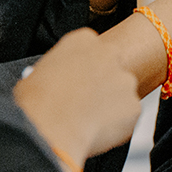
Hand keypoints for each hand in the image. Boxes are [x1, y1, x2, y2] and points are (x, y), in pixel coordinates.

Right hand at [13, 29, 142, 171]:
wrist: (50, 129)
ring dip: (110, 104)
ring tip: (88, 121)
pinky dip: (117, 125)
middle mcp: (108, 54)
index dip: (84, 67)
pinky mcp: (134, 106)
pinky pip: (128, 116)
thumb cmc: (38, 103)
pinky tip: (97, 131)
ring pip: (121, 92)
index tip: (79, 79)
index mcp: (82, 40)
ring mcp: (124, 80)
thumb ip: (57, 71)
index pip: (90, 48)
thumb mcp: (37, 73)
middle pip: (111, 66)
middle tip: (86, 101)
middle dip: (102, 82)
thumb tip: (56, 82)